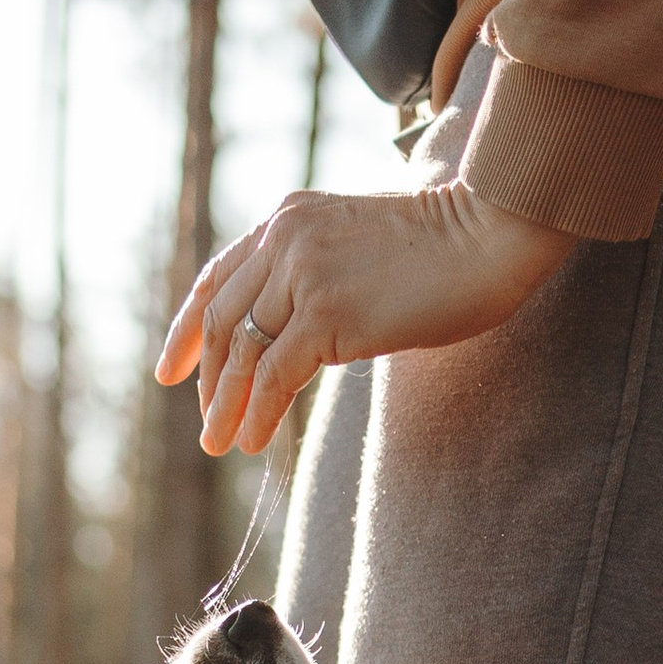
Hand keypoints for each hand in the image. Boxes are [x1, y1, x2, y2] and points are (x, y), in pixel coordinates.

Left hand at [157, 182, 577, 460]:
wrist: (490, 234)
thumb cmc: (447, 248)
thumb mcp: (362, 247)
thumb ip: (319, 275)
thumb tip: (299, 335)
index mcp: (288, 218)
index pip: (219, 277)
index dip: (189, 328)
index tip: (172, 370)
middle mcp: (285, 238)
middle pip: (225, 319)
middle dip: (209, 378)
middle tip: (205, 425)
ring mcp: (303, 273)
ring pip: (244, 352)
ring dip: (224, 405)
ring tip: (219, 444)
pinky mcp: (326, 313)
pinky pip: (275, 375)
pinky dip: (257, 413)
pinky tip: (250, 441)